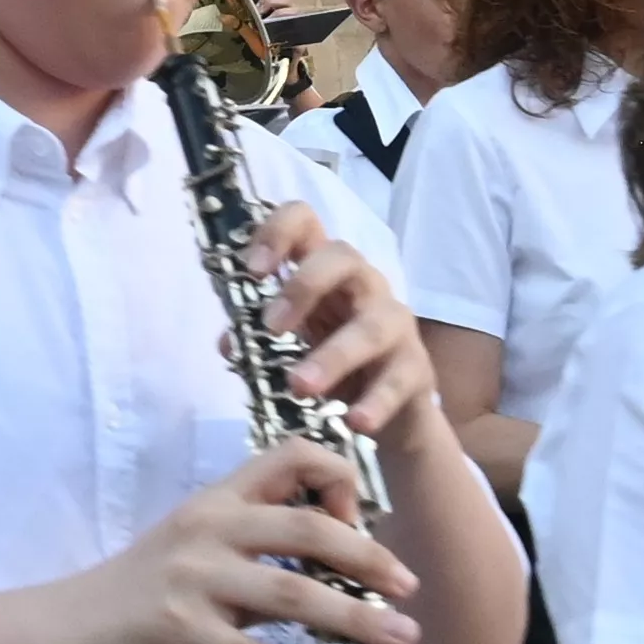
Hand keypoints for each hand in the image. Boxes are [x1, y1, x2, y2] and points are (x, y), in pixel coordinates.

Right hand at [66, 443, 415, 643]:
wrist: (70, 626)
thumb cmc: (144, 589)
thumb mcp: (201, 552)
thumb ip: (261, 556)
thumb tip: (337, 574)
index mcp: (219, 500)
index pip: (290, 455)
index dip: (336, 477)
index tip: (360, 518)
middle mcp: (209, 528)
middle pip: (307, 527)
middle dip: (369, 557)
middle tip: (408, 587)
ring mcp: (192, 577)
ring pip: (292, 591)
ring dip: (354, 618)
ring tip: (398, 639)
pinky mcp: (178, 629)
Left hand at [254, 199, 445, 457]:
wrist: (389, 412)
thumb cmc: (334, 363)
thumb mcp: (291, 345)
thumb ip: (257, 338)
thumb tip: (228, 341)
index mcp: (325, 270)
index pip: (306, 222)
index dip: (277, 233)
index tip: (251, 270)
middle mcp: (363, 285)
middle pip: (342, 255)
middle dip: (303, 286)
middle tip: (271, 328)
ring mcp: (394, 324)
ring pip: (370, 326)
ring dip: (332, 356)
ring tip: (299, 387)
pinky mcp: (415, 367)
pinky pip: (397, 379)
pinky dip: (376, 401)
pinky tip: (355, 422)